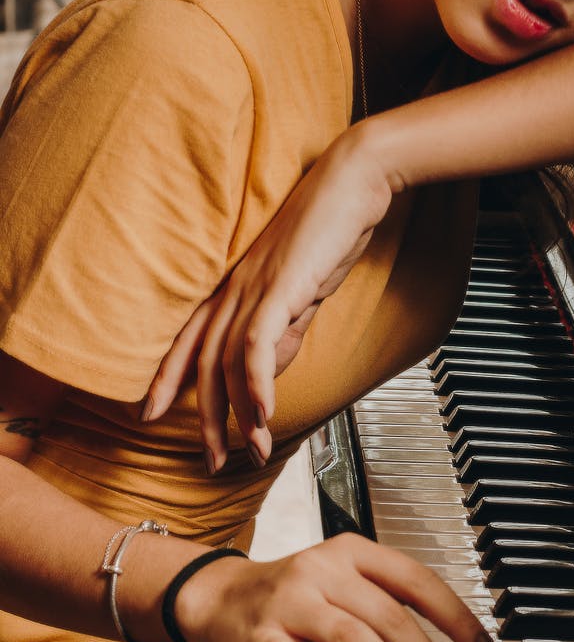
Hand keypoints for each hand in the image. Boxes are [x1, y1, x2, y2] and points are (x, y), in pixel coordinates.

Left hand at [143, 125, 394, 468]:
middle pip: (204, 362)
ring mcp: (255, 286)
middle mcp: (236, 287)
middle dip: (205, 418)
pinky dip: (259, 384)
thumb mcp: (304, 287)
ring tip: (253, 452)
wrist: (355, 179)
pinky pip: (258, 344)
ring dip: (241, 415)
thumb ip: (286, 324)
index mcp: (237, 284)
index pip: (189, 339)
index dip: (167, 378)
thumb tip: (273, 362)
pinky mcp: (281, 287)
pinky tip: (264, 414)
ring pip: (230, 362)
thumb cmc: (333, 226)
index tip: (150, 414)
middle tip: (210, 461)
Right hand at [175, 533, 499, 641]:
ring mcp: (291, 599)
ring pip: (352, 634)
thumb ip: (385, 609)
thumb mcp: (343, 585)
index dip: (456, 616)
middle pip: (391, 614)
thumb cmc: (292, 595)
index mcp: (354, 553)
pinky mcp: (259, 633)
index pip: (417, 580)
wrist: (218, 595)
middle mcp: (326, 570)